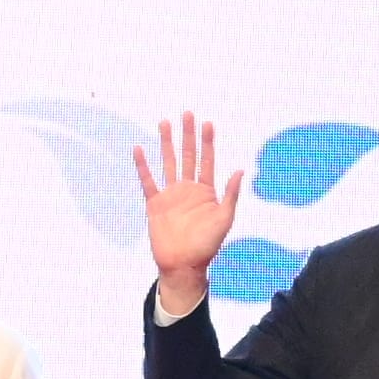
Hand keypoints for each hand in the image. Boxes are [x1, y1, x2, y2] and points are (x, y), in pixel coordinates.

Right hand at [137, 114, 244, 305]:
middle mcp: (188, 189)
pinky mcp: (154, 203)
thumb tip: (239, 170)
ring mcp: (171, 194)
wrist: (184, 264)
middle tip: (187, 114)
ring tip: (164, 123)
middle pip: (187, 155)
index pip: (207, 160)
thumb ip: (230, 194)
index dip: (207, 142)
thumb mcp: (225, 218)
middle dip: (188, 135)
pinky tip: (139, 149)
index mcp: (206, 191)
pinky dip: (143, 166)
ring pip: (167, 163)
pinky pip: (147, 181)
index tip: (207, 123)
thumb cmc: (207, 245)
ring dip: (166, 144)